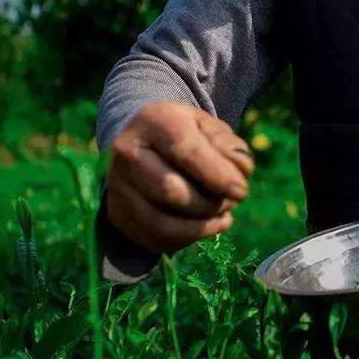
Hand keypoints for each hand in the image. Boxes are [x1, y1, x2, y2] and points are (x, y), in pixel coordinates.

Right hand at [105, 101, 253, 254]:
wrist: (145, 144)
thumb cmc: (186, 135)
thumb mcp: (209, 127)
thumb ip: (229, 145)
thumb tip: (240, 172)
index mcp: (154, 120)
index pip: (184, 149)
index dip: (217, 174)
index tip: (241, 190)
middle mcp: (127, 151)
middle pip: (170, 190)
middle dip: (209, 203)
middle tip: (232, 202)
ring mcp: (117, 184)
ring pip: (161, 222)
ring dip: (200, 227)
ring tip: (223, 216)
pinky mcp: (117, 213)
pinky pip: (154, 238)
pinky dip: (186, 238)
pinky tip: (205, 226)